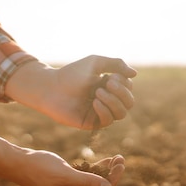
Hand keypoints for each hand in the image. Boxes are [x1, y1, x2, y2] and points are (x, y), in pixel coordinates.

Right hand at [0, 132, 125, 185]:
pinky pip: (84, 178)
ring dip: (104, 171)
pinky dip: (93, 170)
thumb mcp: (65, 174)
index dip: (114, 178)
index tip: (120, 163)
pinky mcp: (64, 182)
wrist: (17, 163)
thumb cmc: (39, 167)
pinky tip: (101, 161)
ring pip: (93, 183)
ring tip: (115, 158)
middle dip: (112, 174)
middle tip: (120, 158)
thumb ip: (87, 181)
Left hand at [6, 56, 136, 129]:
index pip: (128, 88)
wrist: (51, 87)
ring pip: (121, 114)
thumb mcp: (95, 63)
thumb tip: (135, 74)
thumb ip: (116, 64)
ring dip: (113, 101)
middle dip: (122, 93)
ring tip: (98, 93)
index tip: (109, 76)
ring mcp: (99, 112)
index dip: (124, 83)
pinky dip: (104, 111)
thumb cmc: (72, 73)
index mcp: (109, 86)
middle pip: (129, 102)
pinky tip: (94, 102)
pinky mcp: (91, 123)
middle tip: (107, 83)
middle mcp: (107, 100)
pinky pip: (107, 121)